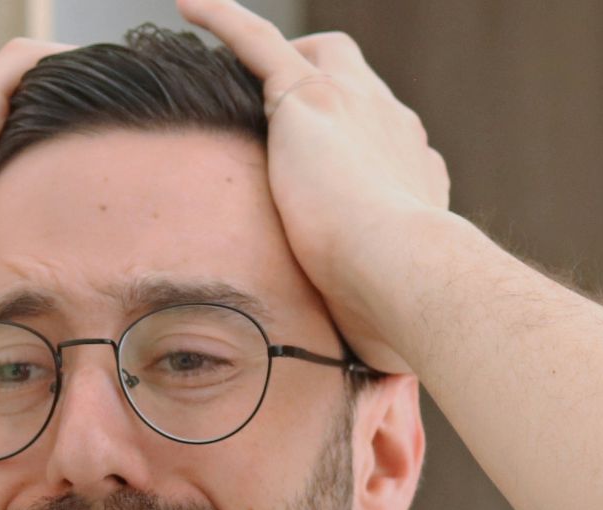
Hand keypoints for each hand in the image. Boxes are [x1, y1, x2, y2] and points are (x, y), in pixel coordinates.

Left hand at [177, 0, 452, 375]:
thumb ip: (374, 329)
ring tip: (232, 55)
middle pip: (356, 90)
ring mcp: (354, 108)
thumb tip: (373, 379)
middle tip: (287, 116)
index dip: (355, 154)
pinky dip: (223, 19)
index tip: (332, 176)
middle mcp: (393, 129)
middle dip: (326, 94)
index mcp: (414, 178)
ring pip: (313, 58)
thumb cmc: (406, 317)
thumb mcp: (389, 320)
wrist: (411, 278)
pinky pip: (257, 43)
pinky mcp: (307, 99)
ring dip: (276, 56)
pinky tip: (187, 3)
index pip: (383, 147)